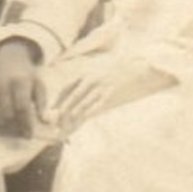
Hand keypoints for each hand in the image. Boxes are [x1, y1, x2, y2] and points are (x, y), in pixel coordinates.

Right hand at [0, 40, 48, 137]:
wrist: (9, 58)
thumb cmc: (27, 74)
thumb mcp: (39, 84)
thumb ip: (42, 103)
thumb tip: (45, 121)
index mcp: (20, 82)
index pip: (22, 107)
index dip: (26, 123)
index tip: (29, 135)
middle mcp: (4, 85)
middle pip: (8, 113)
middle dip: (15, 126)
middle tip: (21, 132)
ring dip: (4, 126)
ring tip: (12, 129)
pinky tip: (1, 125)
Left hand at [49, 55, 175, 132]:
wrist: (140, 68)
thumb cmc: (120, 70)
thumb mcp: (100, 70)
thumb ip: (89, 79)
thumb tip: (79, 89)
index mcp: (87, 73)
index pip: (67, 87)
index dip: (58, 99)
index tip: (52, 109)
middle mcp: (91, 79)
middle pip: (72, 96)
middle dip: (63, 109)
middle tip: (55, 120)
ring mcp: (101, 86)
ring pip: (83, 102)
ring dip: (73, 113)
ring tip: (66, 123)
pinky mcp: (112, 94)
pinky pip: (97, 105)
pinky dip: (88, 112)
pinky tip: (82, 118)